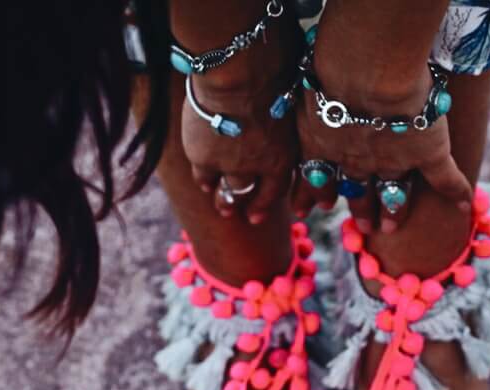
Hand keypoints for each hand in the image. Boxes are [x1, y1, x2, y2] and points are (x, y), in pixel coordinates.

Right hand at [182, 78, 298, 224]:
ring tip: (219, 202)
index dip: (266, 203)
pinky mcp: (204, 158)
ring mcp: (231, 166)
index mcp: (283, 154)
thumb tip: (282, 126)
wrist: (237, 73)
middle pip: (249, 193)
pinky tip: (204, 182)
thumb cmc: (268, 77)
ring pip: (227, 192)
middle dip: (243, 204)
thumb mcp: (286, 106)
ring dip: (223, 199)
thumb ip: (283, 125)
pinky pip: (203, 177)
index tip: (257, 215)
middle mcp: (259, 167)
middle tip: (233, 212)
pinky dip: (204, 181)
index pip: (276, 188)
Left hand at [292, 67, 471, 232]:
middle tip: (364, 228)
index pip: (321, 177)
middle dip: (359, 210)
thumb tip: (307, 77)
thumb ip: (311, 94)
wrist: (368, 72)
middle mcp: (356, 159)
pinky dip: (455, 191)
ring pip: (394, 193)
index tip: (323, 206)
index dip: (320, 193)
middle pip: (358, 191)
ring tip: (392, 228)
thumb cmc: (332, 68)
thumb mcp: (309, 86)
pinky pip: (444, 178)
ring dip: (394, 210)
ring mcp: (393, 159)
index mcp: (325, 143)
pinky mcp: (428, 154)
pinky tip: (463, 204)